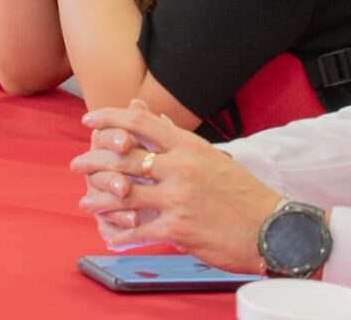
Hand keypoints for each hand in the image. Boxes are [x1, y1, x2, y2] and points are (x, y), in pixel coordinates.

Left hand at [71, 102, 282, 272]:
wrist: (273, 230)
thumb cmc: (243, 194)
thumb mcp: (211, 157)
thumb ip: (177, 137)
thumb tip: (152, 115)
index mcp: (189, 146)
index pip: (140, 122)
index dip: (108, 119)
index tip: (89, 120)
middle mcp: (181, 167)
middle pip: (124, 158)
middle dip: (93, 161)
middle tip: (76, 165)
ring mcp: (178, 198)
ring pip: (124, 194)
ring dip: (98, 199)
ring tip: (85, 202)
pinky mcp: (179, 228)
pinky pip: (138, 230)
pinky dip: (119, 234)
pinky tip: (109, 236)